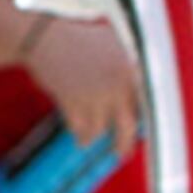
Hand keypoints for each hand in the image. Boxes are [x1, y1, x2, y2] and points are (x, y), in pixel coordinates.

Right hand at [20, 15, 143, 152]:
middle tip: (121, 153)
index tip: (142, 132)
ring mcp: (95, 95)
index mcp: (131, 69)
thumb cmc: (79, 38)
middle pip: (127, 127)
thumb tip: (143, 81)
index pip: (147, 104)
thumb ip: (130, 61)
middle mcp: (117, 85)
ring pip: (99, 130)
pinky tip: (78, 136)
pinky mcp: (72, 102)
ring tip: (88, 141)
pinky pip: (79, 128)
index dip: (144, 121)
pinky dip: (78, 133)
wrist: (44, 39)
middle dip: (123, 144)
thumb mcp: (114, 42)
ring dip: (93, 137)